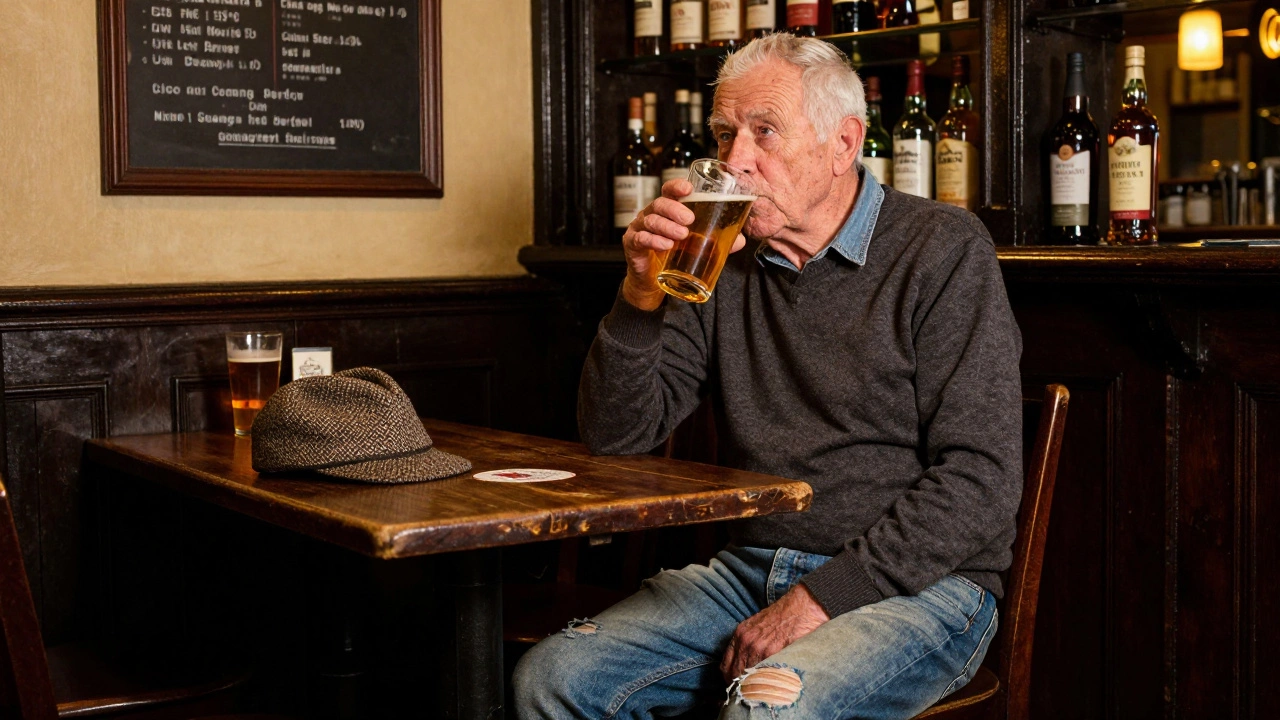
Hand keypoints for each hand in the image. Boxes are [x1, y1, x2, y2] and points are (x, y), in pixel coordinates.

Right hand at [621, 179, 747, 310]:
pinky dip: (653, 240)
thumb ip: (717, 241)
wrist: (652, 281)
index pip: (669, 191)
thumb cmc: (674, 256)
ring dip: (667, 226)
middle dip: (675, 208)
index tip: (688, 188)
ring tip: (682, 235)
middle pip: (659, 203)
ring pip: (651, 220)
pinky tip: (665, 245)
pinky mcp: (632, 245)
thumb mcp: (697, 246)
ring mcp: (639, 228)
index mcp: (667, 210)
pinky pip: (640, 238)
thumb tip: (741, 239)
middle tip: (689, 219)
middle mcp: (652, 215)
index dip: (677, 186)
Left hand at [719, 584, 829, 681]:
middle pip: (735, 675)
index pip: (726, 667)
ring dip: (755, 686)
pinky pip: (764, 674)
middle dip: (741, 686)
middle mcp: (746, 642)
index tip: (737, 687)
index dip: (731, 680)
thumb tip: (745, 665)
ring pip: (748, 677)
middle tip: (750, 693)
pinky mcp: (774, 652)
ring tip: (763, 690)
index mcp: (741, 635)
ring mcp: (759, 648)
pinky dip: (767, 682)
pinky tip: (772, 684)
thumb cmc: (785, 616)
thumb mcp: (758, 626)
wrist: (803, 605)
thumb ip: (749, 644)